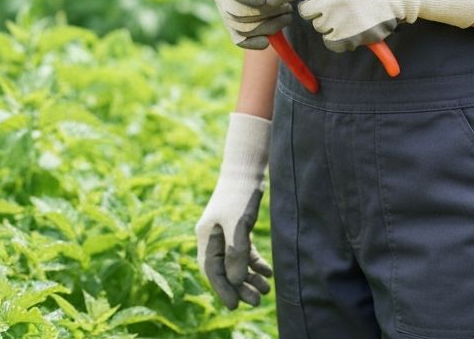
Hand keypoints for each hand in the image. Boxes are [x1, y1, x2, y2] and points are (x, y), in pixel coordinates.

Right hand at [196, 113, 273, 309]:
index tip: (234, 306)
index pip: (212, 270)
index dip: (223, 290)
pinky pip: (244, 250)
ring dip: (250, 276)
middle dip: (240, 286)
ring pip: (236, 261)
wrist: (247, 168)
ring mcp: (225, 231)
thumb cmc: (239, 195)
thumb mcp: (238, 225)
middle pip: (225, 269)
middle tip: (257, 301)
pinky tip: (267, 272)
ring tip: (266, 290)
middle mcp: (213, 236)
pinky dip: (254, 261)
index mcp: (206, 237)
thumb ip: (235, 253)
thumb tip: (235, 280)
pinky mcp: (238, 225)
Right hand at [210, 0, 292, 49]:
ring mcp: (225, 14)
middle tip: (286, 6)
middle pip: (237, 11)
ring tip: (287, 13)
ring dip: (269, 24)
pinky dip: (255, 42)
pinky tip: (268, 39)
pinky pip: (241, 41)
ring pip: (244, 27)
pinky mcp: (234, 30)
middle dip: (265, 11)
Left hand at [266, 0, 473, 51]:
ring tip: (352, 11)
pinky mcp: (351, 37)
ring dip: (329, 22)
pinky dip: (338, 38)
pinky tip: (353, 26)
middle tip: (335, 2)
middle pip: (305, 11)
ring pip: (319, 27)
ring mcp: (340, 19)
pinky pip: (331, 42)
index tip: (272, 0)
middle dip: (315, 8)